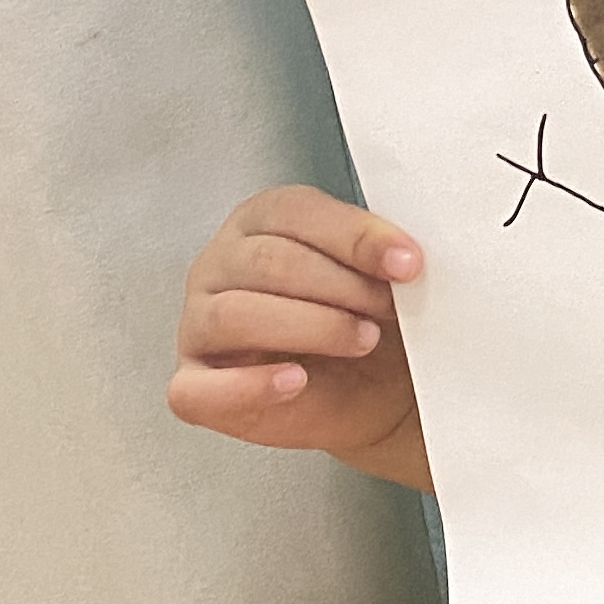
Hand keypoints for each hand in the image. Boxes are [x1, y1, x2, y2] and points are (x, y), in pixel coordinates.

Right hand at [170, 185, 431, 487]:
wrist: (376, 392)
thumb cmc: (373, 320)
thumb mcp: (386, 278)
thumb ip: (385, 256)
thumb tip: (405, 255)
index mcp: (262, 221)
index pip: (294, 211)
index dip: (355, 236)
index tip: (408, 262)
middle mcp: (220, 265)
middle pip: (269, 262)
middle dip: (342, 285)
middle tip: (392, 307)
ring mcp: (199, 326)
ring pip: (235, 315)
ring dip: (312, 327)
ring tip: (364, 340)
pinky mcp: (195, 387)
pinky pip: (199, 390)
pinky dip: (248, 387)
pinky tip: (297, 381)